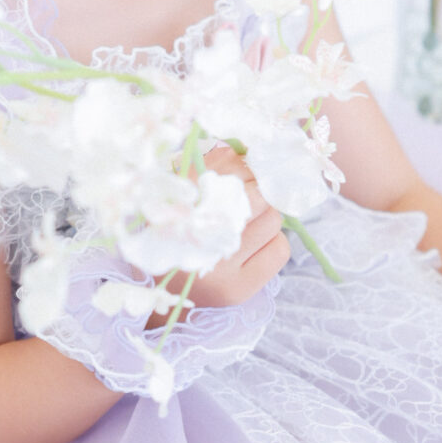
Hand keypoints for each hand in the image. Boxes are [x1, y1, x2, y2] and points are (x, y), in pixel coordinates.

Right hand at [161, 149, 290, 316]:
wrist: (161, 287)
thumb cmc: (177, 229)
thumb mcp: (184, 190)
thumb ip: (216, 166)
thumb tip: (253, 152)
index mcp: (177, 202)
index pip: (231, 167)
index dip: (245, 168)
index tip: (243, 173)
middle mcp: (196, 235)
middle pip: (257, 194)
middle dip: (257, 193)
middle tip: (245, 201)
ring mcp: (218, 267)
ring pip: (273, 220)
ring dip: (265, 217)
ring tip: (245, 226)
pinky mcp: (237, 289)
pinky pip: (280, 250)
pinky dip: (273, 242)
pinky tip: (253, 246)